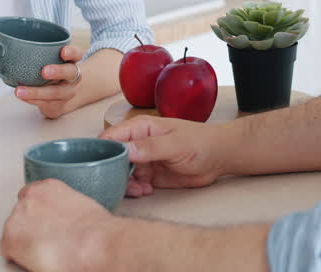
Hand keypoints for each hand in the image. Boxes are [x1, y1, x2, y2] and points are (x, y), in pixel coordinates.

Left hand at [0, 179, 116, 271]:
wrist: (95, 244)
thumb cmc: (98, 230)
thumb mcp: (82, 205)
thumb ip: (64, 207)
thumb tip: (64, 221)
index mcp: (47, 186)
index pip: (31, 197)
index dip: (38, 215)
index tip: (46, 225)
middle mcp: (28, 198)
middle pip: (20, 215)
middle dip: (30, 228)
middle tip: (48, 241)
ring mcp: (16, 218)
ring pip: (13, 233)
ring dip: (24, 242)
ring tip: (46, 252)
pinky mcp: (10, 239)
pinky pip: (8, 251)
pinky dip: (19, 257)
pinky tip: (37, 260)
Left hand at [15, 44, 83, 118]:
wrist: (62, 97)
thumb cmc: (53, 73)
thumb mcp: (52, 61)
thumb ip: (41, 54)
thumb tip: (10, 46)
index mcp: (72, 62)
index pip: (77, 54)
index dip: (72, 52)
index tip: (63, 51)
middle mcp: (73, 77)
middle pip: (70, 73)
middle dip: (58, 71)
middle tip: (44, 71)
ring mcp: (67, 92)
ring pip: (55, 92)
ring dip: (37, 92)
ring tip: (20, 91)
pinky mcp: (57, 105)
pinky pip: (45, 103)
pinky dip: (32, 99)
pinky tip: (22, 96)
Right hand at [101, 115, 225, 196]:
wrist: (218, 157)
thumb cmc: (201, 142)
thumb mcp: (176, 144)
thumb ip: (151, 147)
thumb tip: (126, 150)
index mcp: (140, 128)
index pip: (111, 137)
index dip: (102, 151)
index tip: (102, 166)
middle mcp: (137, 143)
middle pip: (112, 158)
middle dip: (114, 173)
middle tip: (126, 184)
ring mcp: (143, 160)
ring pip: (121, 174)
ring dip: (126, 184)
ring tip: (140, 190)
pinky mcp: (149, 175)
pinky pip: (133, 184)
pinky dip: (135, 190)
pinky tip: (146, 191)